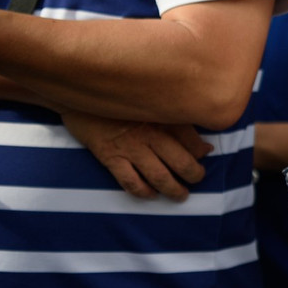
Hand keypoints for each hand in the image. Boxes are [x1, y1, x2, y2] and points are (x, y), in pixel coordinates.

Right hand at [62, 109, 211, 200]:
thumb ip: (179, 120)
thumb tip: (205, 147)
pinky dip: (143, 192)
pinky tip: (151, 195)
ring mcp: (131, 147)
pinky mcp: (111, 157)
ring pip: (159, 176)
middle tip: (197, 179)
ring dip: (173, 189)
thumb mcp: (153, 101)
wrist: (82, 92)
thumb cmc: (121, 96)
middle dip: (194, 175)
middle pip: (181, 162)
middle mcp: (152, 134)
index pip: (192, 140)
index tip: (205, 156)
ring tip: (180, 195)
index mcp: (164, 116)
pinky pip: (130, 181)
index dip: (201, 152)